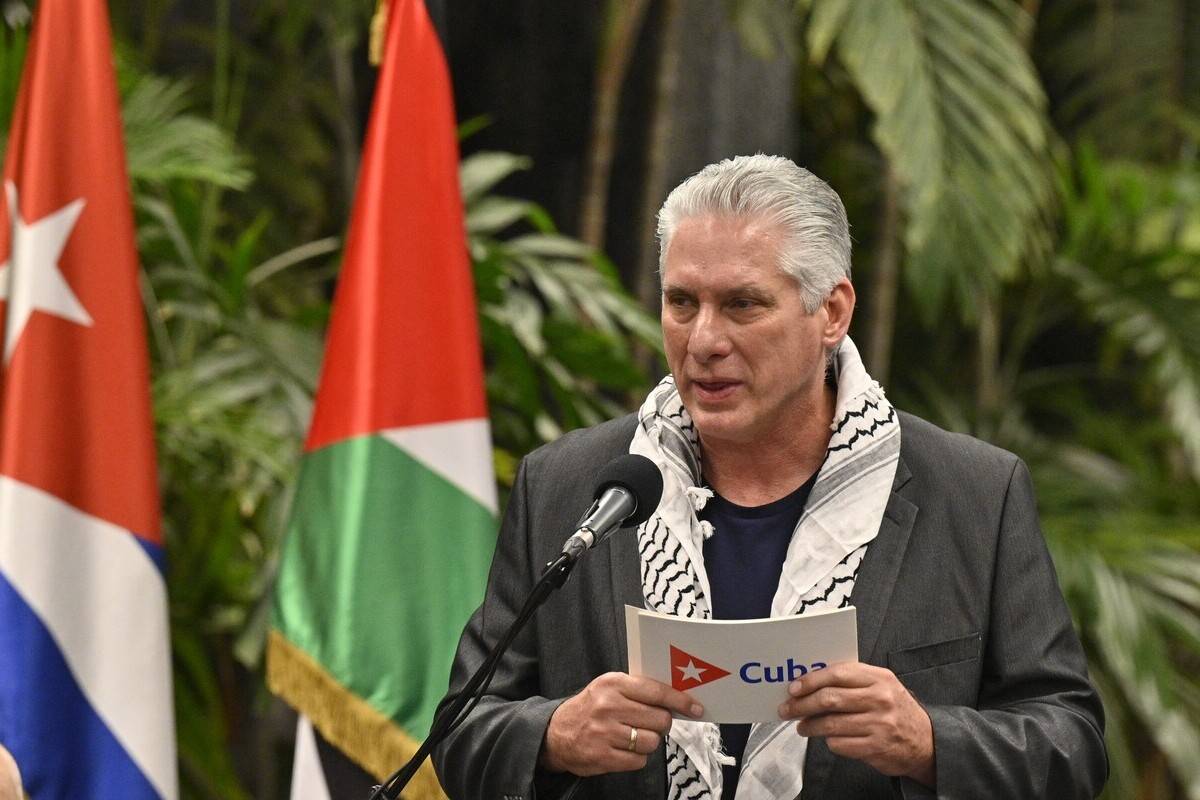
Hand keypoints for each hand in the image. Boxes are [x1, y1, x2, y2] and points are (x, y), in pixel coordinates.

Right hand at [539, 672, 703, 776]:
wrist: (556, 733)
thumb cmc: (590, 707)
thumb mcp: (608, 687)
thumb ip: (638, 689)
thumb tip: (675, 699)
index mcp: (613, 684)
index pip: (656, 691)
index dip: (680, 701)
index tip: (695, 708)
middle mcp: (609, 706)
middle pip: (659, 719)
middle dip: (662, 723)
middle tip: (653, 723)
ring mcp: (605, 733)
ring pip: (651, 741)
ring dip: (649, 741)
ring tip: (635, 736)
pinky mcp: (603, 756)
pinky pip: (639, 760)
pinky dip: (637, 757)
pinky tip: (625, 749)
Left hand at [778, 662, 934, 786]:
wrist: (926, 741)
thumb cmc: (896, 709)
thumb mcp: (881, 685)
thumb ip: (852, 680)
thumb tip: (811, 682)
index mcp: (879, 678)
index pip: (837, 673)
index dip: (811, 680)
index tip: (794, 688)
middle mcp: (880, 699)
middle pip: (829, 699)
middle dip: (802, 704)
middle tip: (788, 708)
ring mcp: (879, 724)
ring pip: (831, 724)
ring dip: (810, 726)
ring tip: (802, 726)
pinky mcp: (876, 747)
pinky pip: (840, 744)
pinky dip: (829, 742)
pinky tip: (826, 738)